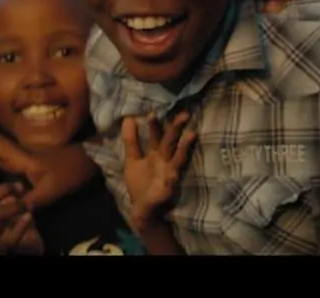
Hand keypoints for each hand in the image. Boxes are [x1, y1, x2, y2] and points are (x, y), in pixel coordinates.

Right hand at [0, 132, 95, 207]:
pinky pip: (6, 165)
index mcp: (18, 154)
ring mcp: (22, 157)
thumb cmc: (70, 171)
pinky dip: (0, 176)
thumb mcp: (49, 191)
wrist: (91, 161)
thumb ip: (26, 202)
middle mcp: (16, 152)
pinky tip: (6, 192)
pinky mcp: (28, 163)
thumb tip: (2, 214)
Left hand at [122, 112, 196, 228]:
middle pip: (170, 141)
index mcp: (154, 153)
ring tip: (192, 133)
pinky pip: (176, 172)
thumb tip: (128, 118)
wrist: (144, 209)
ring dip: (185, 145)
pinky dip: (180, 167)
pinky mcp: (171, 182)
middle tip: (184, 113)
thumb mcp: (132, 160)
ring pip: (177, 154)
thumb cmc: (140, 183)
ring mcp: (169, 169)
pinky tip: (182, 162)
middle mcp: (164, 159)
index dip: (154, 124)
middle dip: (175, 128)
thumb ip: (131, 141)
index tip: (154, 111)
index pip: (155, 135)